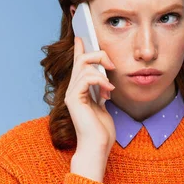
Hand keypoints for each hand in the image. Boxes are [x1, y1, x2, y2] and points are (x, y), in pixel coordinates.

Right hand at [65, 36, 115, 152]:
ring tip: (110, 87)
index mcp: (79, 91)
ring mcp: (72, 94)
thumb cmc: (101, 131)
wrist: (97, 146)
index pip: (77, 65)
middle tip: (111, 65)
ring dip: (102, 71)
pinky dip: (100, 81)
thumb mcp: (103, 106)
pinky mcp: (74, 99)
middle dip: (98, 55)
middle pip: (81, 60)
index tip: (81, 37)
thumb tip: (105, 81)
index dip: (79, 49)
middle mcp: (72, 90)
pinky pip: (86, 78)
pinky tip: (108, 92)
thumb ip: (101, 93)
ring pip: (84, 66)